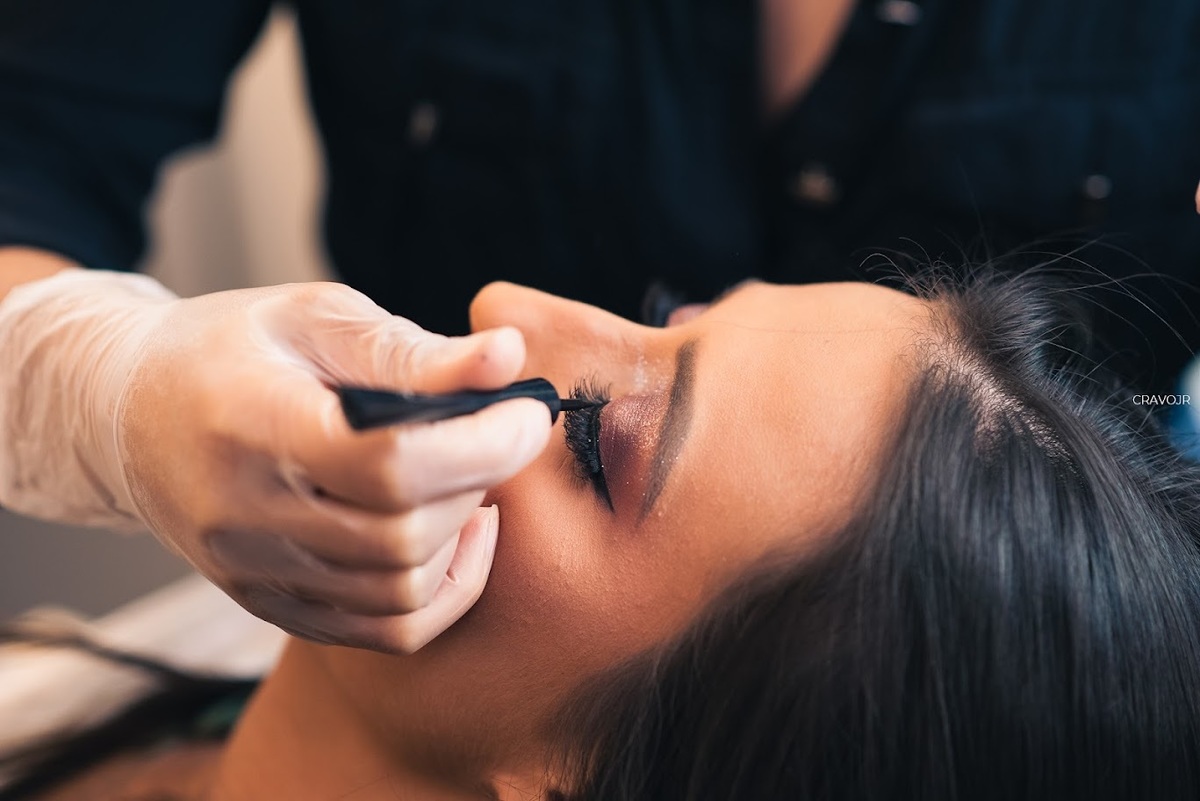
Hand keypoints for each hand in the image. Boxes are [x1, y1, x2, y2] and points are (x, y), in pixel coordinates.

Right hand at [0, 271, 549, 652]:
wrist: (129, 412)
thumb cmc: (234, 348)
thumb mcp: (316, 318)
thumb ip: (412, 349)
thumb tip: (506, 356)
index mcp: (252, 423)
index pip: (386, 463)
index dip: (480, 443)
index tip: (526, 412)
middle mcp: (245, 514)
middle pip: (402, 534)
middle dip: (479, 482)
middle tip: (496, 437)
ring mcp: (253, 573)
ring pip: (399, 591)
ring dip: (464, 535)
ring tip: (468, 478)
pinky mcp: (271, 606)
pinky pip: (383, 632)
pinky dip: (443, 590)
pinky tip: (456, 534)